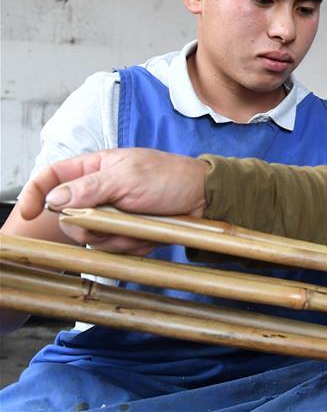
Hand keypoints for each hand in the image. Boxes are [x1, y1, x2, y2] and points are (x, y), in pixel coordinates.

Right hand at [16, 148, 208, 251]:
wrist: (203, 198)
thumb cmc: (170, 177)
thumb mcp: (128, 176)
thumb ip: (90, 187)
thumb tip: (54, 199)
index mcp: (92, 170)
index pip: (50, 179)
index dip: (33, 195)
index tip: (28, 213)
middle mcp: (96, 195)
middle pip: (68, 221)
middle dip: (90, 227)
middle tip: (116, 217)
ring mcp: (110, 217)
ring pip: (92, 240)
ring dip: (118, 237)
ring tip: (142, 222)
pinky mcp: (124, 235)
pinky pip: (116, 251)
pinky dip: (132, 246)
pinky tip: (148, 233)